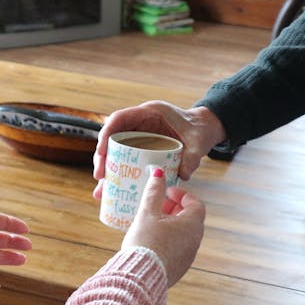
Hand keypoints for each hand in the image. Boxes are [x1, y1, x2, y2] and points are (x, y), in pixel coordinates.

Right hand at [92, 101, 226, 198]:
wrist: (205, 130)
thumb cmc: (200, 130)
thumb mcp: (198, 142)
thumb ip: (193, 156)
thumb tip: (184, 174)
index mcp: (149, 112)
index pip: (119, 119)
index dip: (106, 134)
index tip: (101, 154)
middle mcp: (140, 123)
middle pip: (112, 137)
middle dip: (103, 158)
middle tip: (100, 177)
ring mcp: (139, 136)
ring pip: (116, 152)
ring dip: (108, 171)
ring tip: (101, 191)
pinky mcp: (142, 148)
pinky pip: (125, 161)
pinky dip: (119, 175)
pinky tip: (114, 192)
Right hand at [121, 168, 204, 286]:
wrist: (140, 277)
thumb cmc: (145, 243)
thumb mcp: (147, 213)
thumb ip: (154, 192)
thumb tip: (159, 173)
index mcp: (192, 225)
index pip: (196, 203)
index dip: (182, 195)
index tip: (167, 192)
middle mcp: (195, 241)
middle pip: (190, 218)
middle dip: (175, 209)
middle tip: (157, 205)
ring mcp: (188, 257)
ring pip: (184, 234)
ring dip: (171, 225)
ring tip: (151, 222)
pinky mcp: (179, 268)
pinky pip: (178, 248)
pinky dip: (168, 239)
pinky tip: (150, 240)